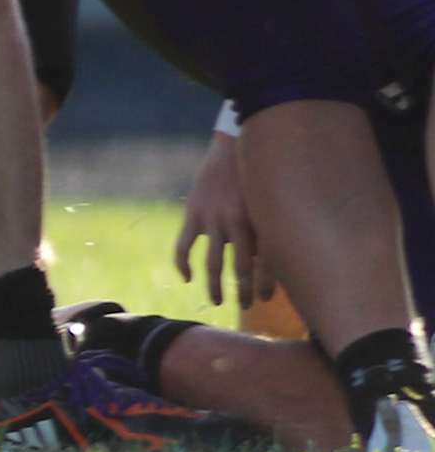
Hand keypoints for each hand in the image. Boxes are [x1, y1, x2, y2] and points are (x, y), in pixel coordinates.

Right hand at [173, 130, 278, 307]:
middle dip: (244, 292)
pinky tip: (186, 276)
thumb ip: (266, 231)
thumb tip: (263, 266)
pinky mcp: (194, 213)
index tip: (264, 298)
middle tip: (245, 305)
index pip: (267, 266)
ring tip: (217, 300)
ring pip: (213, 264)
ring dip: (216, 287)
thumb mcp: (268, 204)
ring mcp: (213, 218)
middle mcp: (237, 223)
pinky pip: (184, 245)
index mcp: (260, 222)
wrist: (234, 146)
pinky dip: (183, 263)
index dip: (266, 287)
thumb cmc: (258, 178)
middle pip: (241, 270)